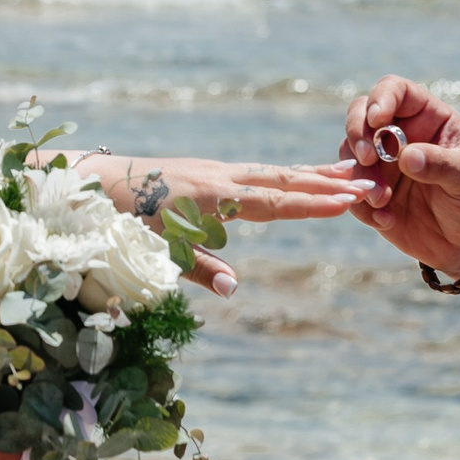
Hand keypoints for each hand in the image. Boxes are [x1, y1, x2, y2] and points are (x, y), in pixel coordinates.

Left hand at [72, 155, 374, 294]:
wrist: (92, 182)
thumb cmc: (120, 220)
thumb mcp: (155, 249)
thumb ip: (197, 267)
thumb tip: (234, 288)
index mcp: (212, 196)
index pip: (273, 201)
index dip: (311, 204)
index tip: (348, 201)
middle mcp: (219, 177)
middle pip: (283, 180)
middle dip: (325, 184)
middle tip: (368, 184)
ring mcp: (214, 171)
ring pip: (272, 172)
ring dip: (311, 174)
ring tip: (348, 173)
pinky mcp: (207, 172)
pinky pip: (257, 172)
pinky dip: (285, 174)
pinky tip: (299, 178)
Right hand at [339, 77, 459, 271]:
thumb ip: (441, 165)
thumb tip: (406, 156)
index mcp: (427, 118)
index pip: (395, 90)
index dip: (381, 98)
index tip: (377, 120)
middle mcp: (399, 135)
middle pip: (360, 115)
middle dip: (357, 134)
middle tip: (367, 158)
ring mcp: (382, 164)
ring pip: (350, 154)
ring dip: (359, 175)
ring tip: (383, 201)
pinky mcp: (372, 193)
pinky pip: (350, 191)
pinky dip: (361, 204)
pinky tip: (387, 221)